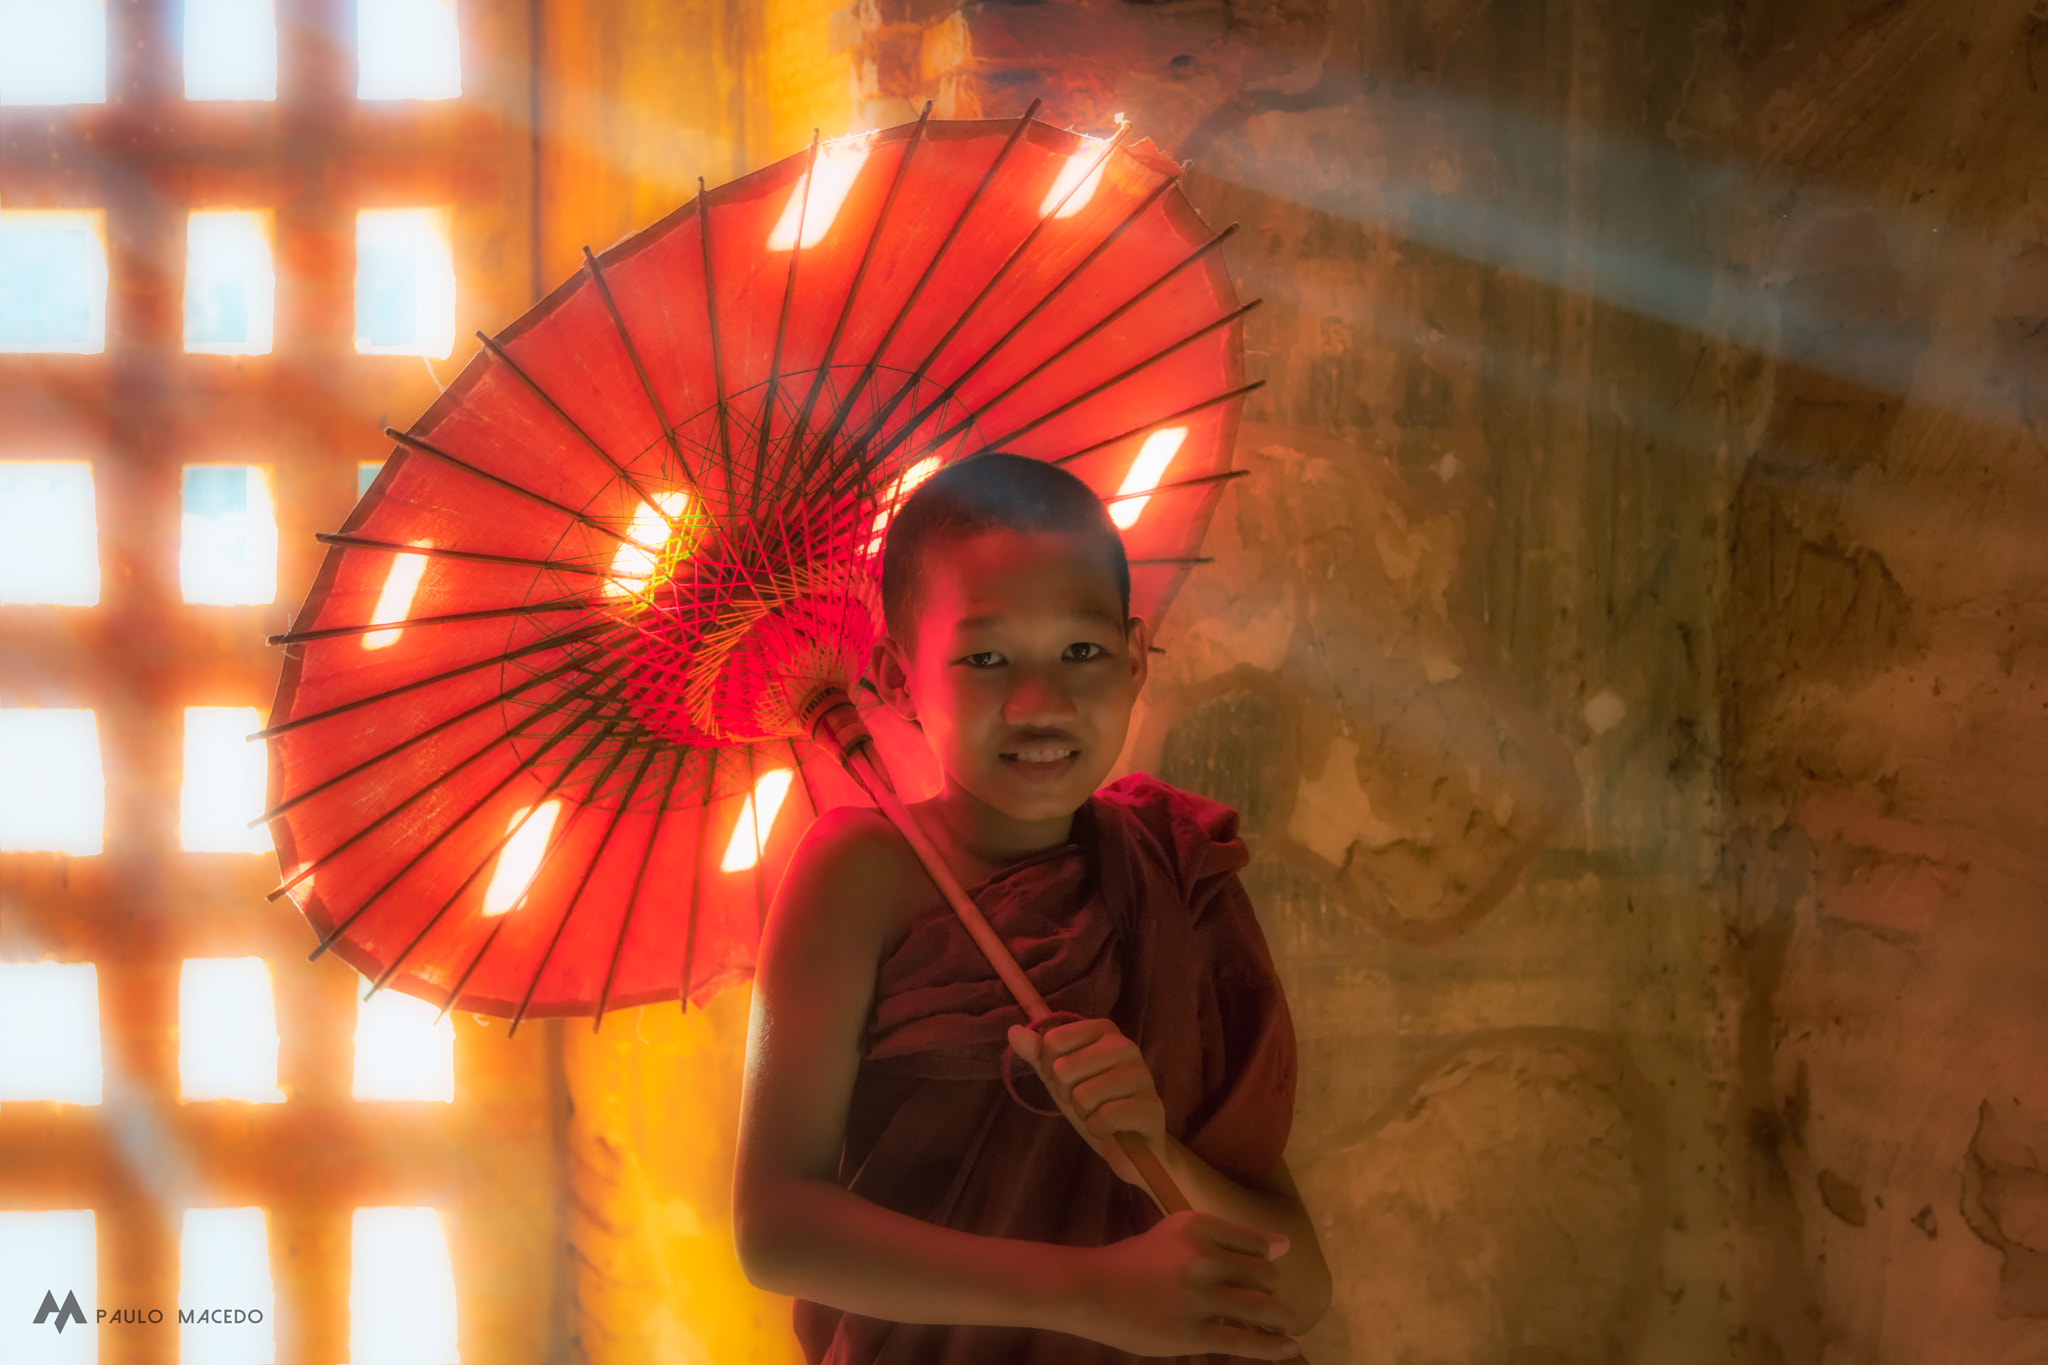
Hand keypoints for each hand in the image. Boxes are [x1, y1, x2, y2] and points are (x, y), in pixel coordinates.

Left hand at [1008, 1017, 1164, 1187]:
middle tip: (1084, 1101)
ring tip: (1099, 1113)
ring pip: (1084, 1095)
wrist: (1130, 1145)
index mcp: (1104, 1030)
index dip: (1049, 1068)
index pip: (1053, 1039)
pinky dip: (1099, 1129)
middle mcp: (1126, 1046)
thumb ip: (1037, 1053)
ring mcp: (1141, 1075)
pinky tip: (1110, 1129)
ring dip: (1084, 1114)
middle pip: (1065, 1068)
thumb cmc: (1095, 1104)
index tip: (1065, 1079)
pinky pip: (1105, 1118)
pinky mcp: (1150, 1106)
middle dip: (1066, 1094)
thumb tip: (1013, 1031)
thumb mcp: (1060, 1078)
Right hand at [1068, 1210, 1298, 1358]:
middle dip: (1272, 1293)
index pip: (1255, 1245)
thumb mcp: (1178, 1234)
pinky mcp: (1192, 1333)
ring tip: (1285, 1328)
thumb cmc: (1133, 1262)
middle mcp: (1202, 1257)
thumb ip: (1229, 1239)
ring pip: (1263, 1309)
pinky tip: (1288, 1349)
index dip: (1265, 1263)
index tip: (1264, 1278)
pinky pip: (1245, 1341)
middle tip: (1270, 1307)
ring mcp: (1197, 1297)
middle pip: (1265, 1276)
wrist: (1091, 1291)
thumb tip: (1286, 1246)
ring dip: (1281, 1320)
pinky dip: (1273, 1348)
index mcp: (1198, 1226)